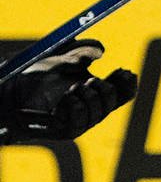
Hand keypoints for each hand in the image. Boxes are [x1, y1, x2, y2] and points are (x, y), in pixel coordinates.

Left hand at [0, 38, 136, 140]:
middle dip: (105, 89)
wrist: (13, 93)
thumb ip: (81, 52)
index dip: (127, 85)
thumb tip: (101, 50)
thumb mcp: (61, 59)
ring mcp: (81, 123)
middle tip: (89, 80)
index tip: (125, 72)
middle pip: (112, 103)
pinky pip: (80, 119)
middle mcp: (92, 111)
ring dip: (87, 96)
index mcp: (96, 95)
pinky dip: (75, 105)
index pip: (121, 94)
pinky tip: (66, 98)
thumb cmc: (37, 77)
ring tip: (72, 88)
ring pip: (98, 112)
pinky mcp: (67, 131)